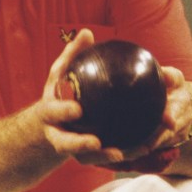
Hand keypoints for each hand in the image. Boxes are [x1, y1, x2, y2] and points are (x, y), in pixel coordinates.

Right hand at [35, 29, 130, 163]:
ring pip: (85, 158)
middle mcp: (57, 134)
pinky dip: (121, 155)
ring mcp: (71, 148)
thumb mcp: (61, 73)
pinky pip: (103, 159)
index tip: (77, 109)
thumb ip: (72, 55)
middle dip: (79, 144)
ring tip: (121, 153)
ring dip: (103, 157)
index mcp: (50, 113)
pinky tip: (141, 148)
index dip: (63, 112)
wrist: (50, 124)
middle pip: (65, 143)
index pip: (53, 112)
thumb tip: (86, 32)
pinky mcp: (86, 157)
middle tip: (96, 141)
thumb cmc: (60, 92)